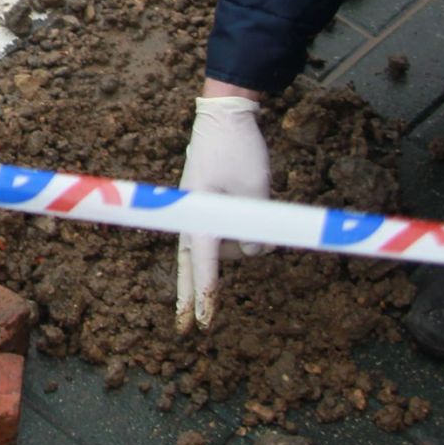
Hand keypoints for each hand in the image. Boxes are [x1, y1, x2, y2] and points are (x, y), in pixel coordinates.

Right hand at [175, 94, 268, 334]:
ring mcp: (197, 212)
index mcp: (200, 216)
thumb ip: (256, 230)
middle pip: (190, 266)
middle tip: (186, 328)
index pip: (203, 265)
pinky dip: (236, 231)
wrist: (224, 117)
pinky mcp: (205, 206)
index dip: (206, 296)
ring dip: (237, 243)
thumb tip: (252, 252)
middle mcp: (193, 218)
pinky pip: (223, 231)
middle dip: (191, 296)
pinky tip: (247, 207)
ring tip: (252, 198)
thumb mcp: (256, 192)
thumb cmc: (238, 150)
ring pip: (220, 246)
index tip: (203, 324)